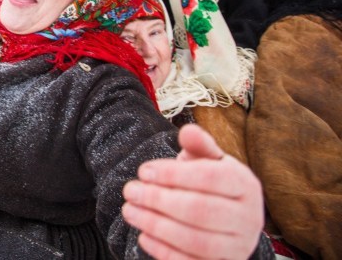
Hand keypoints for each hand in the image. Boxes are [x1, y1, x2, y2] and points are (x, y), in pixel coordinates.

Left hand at [122, 124, 263, 258]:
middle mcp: (249, 218)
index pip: (209, 177)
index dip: (172, 174)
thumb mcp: (208, 160)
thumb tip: (188, 130)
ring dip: (155, 225)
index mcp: (246, 184)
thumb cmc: (212, 183)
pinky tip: (143, 236)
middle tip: (129, 191)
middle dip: (158, 200)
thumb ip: (198, 145)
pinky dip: (164, 251)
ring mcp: (238, 247)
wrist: (230, 221)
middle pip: (200, 210)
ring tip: (129, 210)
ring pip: (195, 240)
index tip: (143, 171)